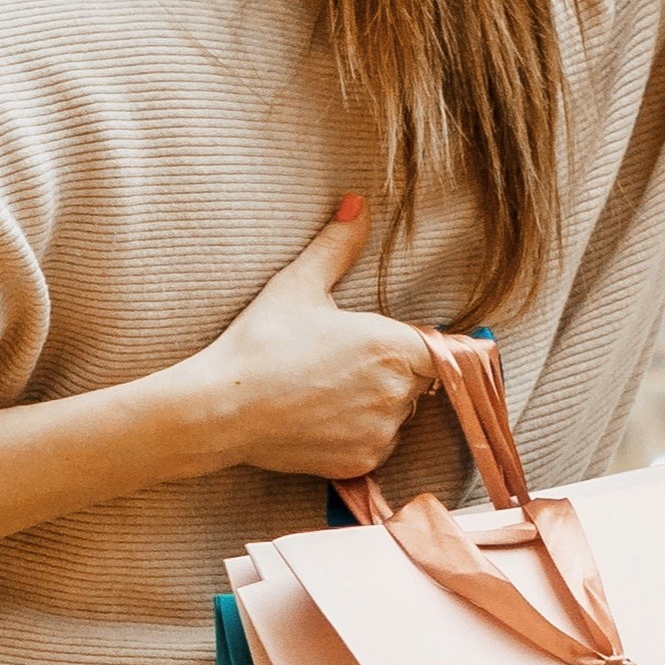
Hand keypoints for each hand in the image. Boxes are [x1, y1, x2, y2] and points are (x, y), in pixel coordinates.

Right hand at [182, 196, 436, 482]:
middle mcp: (396, 392)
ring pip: (399, 414)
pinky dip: (360, 434)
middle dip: (392, 371)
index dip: (417, 344)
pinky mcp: (363, 461)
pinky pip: (378, 444)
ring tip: (326, 390)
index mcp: (391, 345)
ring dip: (378, 404)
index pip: (442, 348)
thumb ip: (337, 244)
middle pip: (419, 381)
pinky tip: (321, 417)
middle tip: (340, 363)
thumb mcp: (298, 284)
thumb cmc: (260, 343)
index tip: (390, 344)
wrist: (222, 409)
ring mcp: (381, 431)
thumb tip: (357, 203)